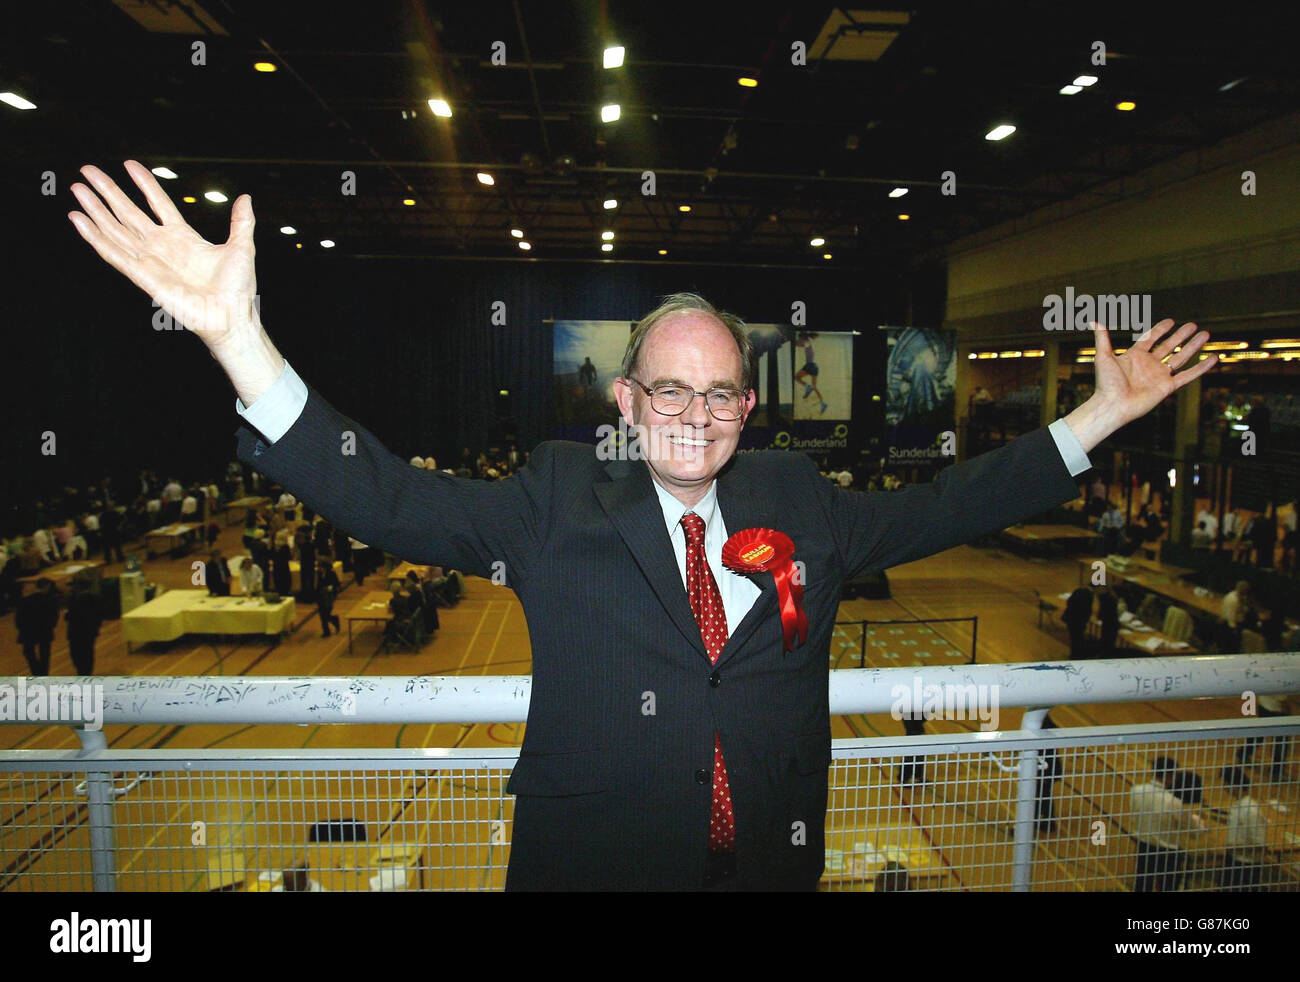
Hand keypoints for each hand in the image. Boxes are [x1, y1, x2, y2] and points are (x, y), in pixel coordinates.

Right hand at [68, 161, 284, 404]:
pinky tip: (79, 221)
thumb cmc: (237, 289)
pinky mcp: (143, 277)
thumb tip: (246, 198)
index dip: (145, 184)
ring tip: (77, 190)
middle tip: (87, 170)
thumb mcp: (242, 248)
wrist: (231, 317)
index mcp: (184, 237)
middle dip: (108, 191)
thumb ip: (241, 222)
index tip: (129, 164)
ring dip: (95, 210)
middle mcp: (163, 247)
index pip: (158, 203)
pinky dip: (95, 237)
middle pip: (128, 212)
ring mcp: (151, 261)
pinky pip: (114, 254)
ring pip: (116, 230)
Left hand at [1064, 319, 1217, 451]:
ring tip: (1206, 334)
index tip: (1171, 321)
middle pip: (1169, 346)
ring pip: (1181, 357)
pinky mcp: (1168, 387)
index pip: (1151, 339)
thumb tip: (1094, 320)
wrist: (1113, 405)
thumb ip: (1102, 338)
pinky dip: (1201, 367)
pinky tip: (1213, 358)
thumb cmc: (1105, 383)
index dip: (1160, 330)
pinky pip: (1188, 375)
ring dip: (1193, 346)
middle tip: (1193, 325)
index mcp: (1135, 356)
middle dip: (1182, 335)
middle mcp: (1149, 365)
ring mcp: (1159, 375)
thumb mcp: (1103, 357)